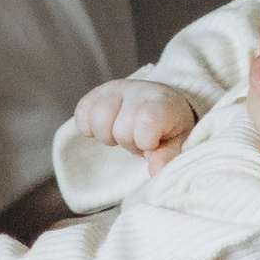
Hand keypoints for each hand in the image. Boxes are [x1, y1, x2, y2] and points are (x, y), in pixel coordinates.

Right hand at [69, 78, 195, 174]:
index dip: (145, 140)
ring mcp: (116, 89)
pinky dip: (89, 128)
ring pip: (98, 120)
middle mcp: (139, 91)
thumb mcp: (178, 143)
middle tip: (140, 140)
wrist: (159, 104)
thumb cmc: (170, 128)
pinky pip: (81, 113)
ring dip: (109, 136)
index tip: (151, 145)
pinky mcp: (96, 93)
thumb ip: (169, 156)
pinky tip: (106, 128)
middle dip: (129, 143)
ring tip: (123, 133)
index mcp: (164, 104)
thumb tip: (155, 170)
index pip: (147, 120)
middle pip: (121, 130)